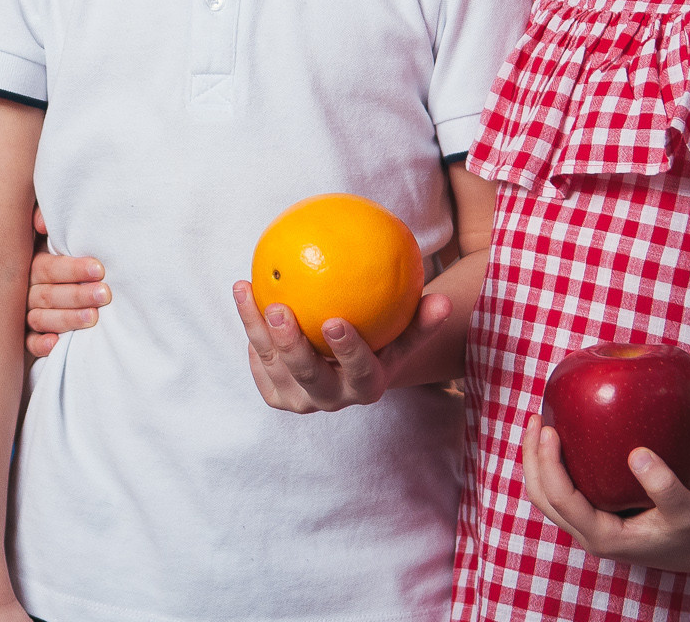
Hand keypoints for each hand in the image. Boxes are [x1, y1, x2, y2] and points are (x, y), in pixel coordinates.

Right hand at [27, 207, 107, 357]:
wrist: (43, 285)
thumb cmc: (56, 257)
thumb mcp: (48, 237)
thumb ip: (42, 221)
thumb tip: (42, 223)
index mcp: (32, 265)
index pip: (48, 268)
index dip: (73, 269)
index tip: (99, 269)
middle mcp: (25, 290)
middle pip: (48, 294)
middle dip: (78, 295)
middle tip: (104, 294)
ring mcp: (24, 314)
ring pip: (41, 318)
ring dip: (67, 318)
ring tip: (92, 317)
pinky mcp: (25, 338)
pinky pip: (29, 343)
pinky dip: (40, 344)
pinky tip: (55, 343)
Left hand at [231, 282, 449, 412]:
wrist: (351, 368)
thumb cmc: (383, 338)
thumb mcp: (404, 331)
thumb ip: (422, 318)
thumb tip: (443, 300)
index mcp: (368, 387)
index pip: (360, 373)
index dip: (348, 351)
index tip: (334, 320)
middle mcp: (333, 399)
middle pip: (309, 377)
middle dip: (292, 346)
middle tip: (280, 309)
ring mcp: (301, 400)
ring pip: (274, 364)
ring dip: (256, 327)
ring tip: (246, 288)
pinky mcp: (277, 394)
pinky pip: (257, 362)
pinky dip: (248, 330)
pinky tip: (245, 292)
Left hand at [521, 415, 689, 573]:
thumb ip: (665, 486)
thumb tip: (638, 454)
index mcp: (604, 538)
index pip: (561, 499)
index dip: (548, 463)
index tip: (549, 428)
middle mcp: (592, 535)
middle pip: (543, 497)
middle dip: (533, 459)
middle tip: (536, 419)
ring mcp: (594, 527)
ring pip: (551, 495)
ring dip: (540, 461)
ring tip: (541, 424)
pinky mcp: (602, 516)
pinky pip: (568, 490)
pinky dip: (558, 465)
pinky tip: (567, 438)